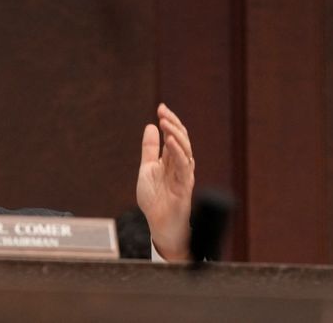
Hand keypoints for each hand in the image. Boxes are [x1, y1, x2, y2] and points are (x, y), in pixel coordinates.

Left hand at [136, 103, 194, 260]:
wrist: (159, 225)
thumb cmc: (156, 199)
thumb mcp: (147, 169)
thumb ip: (150, 149)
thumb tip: (150, 126)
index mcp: (172, 160)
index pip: (174, 135)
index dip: (169, 121)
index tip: (161, 107)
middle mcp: (180, 165)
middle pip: (181, 139)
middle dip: (173, 123)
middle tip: (163, 111)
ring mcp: (184, 175)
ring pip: (185, 150)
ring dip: (175, 134)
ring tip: (165, 122)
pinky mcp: (185, 186)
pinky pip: (183, 166)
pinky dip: (177, 152)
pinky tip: (170, 141)